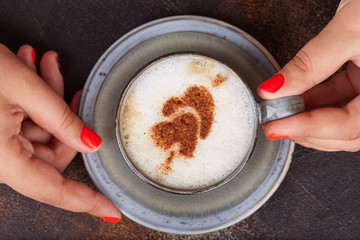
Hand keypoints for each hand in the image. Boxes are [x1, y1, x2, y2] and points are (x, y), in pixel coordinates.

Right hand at [0, 44, 120, 222]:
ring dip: (45, 98)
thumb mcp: (22, 87)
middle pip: (53, 151)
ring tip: (38, 65)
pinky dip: (31, 100)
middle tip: (65, 86)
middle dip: (63, 115)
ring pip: (40, 132)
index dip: (87, 201)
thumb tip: (91, 143)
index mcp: (2, 160)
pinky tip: (27, 69)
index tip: (111, 211)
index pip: (55, 190)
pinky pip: (24, 124)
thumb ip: (62, 118)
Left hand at [257, 0, 359, 151]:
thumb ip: (310, 63)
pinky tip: (294, 98)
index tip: (277, 126)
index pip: (350, 125)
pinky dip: (316, 102)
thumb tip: (274, 90)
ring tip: (281, 112)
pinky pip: (341, 100)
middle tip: (275, 124)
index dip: (309, 129)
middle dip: (307, 131)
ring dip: (309, 119)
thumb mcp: (350, 30)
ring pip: (342, 119)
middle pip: (347, 132)